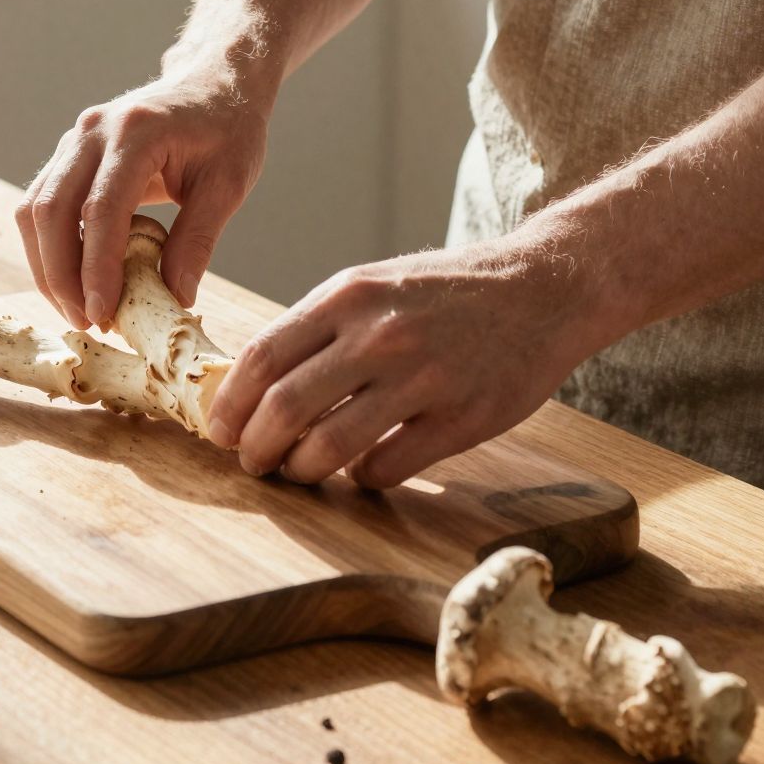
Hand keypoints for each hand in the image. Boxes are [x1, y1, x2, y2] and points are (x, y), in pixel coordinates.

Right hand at [17, 64, 270, 330]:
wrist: (214, 82)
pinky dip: (50, 247)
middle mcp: (93, 130)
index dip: (96, 268)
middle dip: (60, 275)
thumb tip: (176, 299)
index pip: (100, 209)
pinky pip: (43, 204)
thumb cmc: (228, 129)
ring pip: (35, 209)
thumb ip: (198, 240)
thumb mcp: (228, 184)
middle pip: (50, 210)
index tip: (102, 316)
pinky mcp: (70, 154)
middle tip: (87, 322)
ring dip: (48, 266)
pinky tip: (76, 280)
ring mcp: (75, 139)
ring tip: (79, 310)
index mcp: (135, 132)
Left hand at [206, 242, 606, 488]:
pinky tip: (364, 469)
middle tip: (254, 462)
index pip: (262, 357)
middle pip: (285, 408)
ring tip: (299, 473)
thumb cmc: (449, 291)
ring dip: (302, 470)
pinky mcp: (461, 418)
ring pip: (330, 447)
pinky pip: (388, 466)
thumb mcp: (375, 286)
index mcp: (348, 295)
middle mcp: (379, 335)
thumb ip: (321, 328)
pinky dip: (363, 477)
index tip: (221, 431)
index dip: (231, 403)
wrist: (543, 288)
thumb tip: (257, 384)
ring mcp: (422, 378)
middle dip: (256, 447)